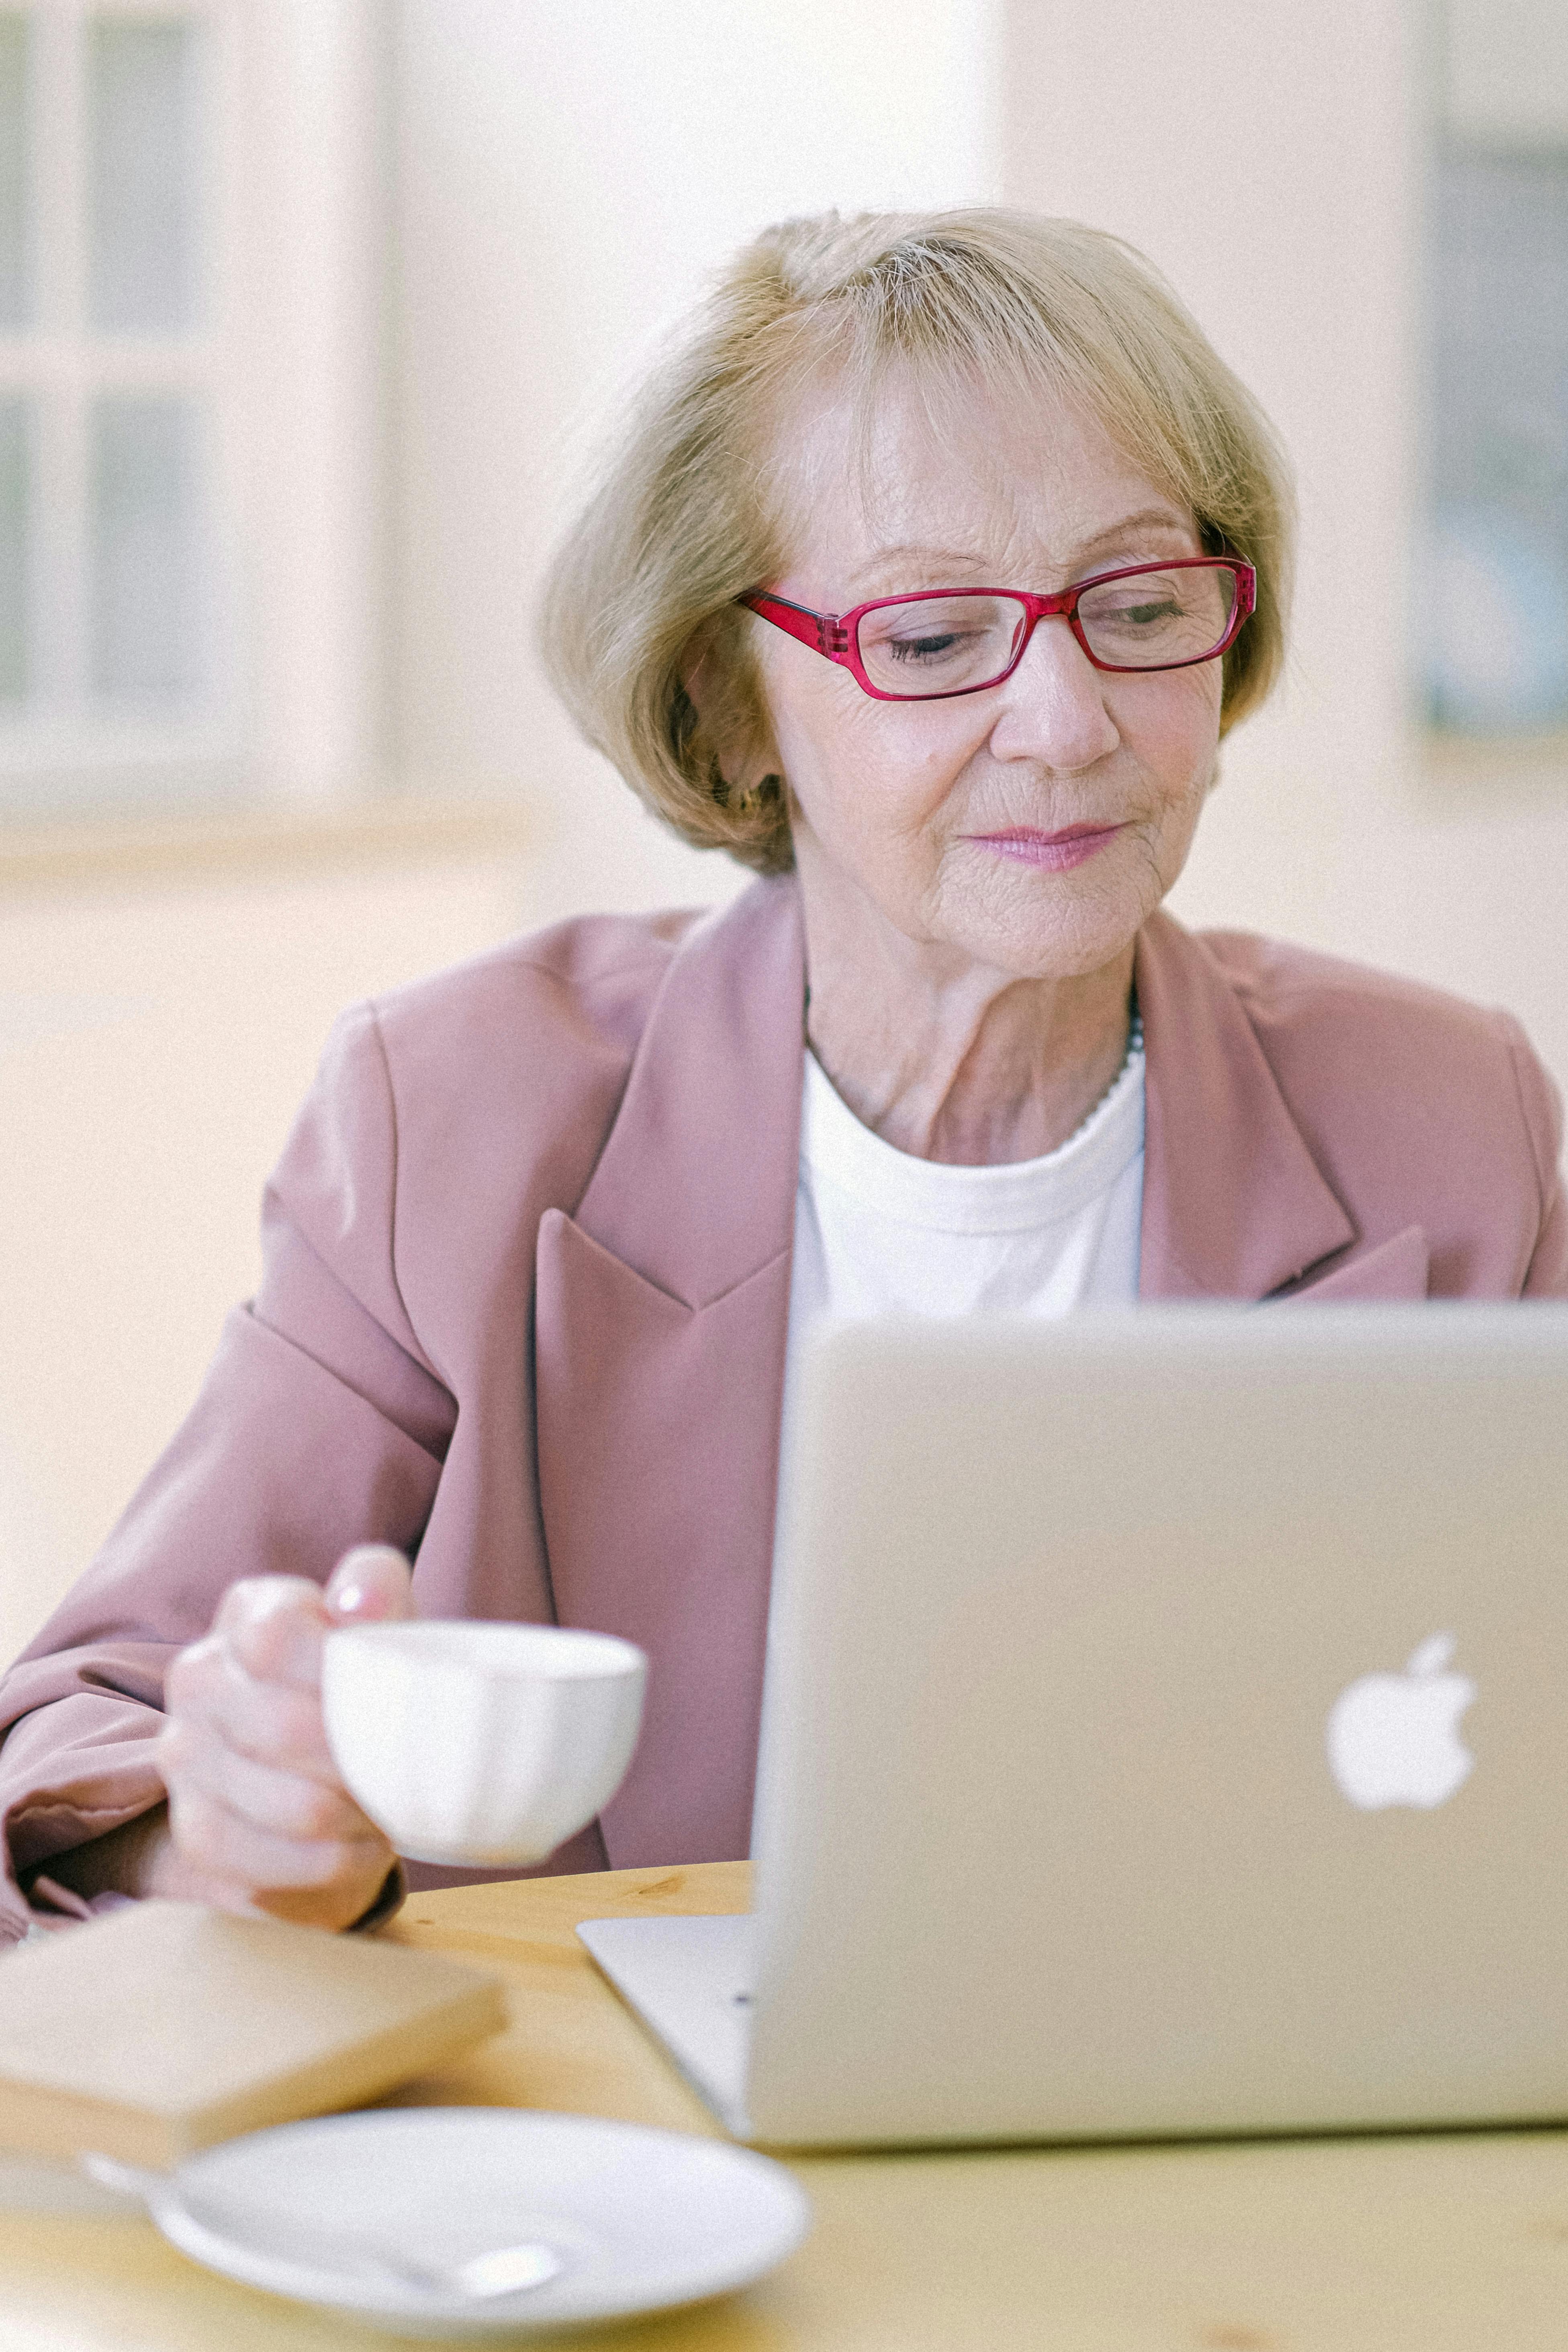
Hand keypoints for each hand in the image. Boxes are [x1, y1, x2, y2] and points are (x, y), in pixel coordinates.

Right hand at [148, 1545, 415, 1928]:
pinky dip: (331, 1865)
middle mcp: (199, 1677)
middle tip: (407, 1776)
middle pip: (287, 1729)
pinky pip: (268, 1865)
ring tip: (388, 1813)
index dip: (343, 1675)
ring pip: (290, 1806)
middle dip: (364, 1762)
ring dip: (356, 1819)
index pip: (278, 1635)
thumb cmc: (361, 1691)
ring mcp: (185, 1757)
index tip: (393, 1701)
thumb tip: (361, 1599)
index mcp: (247, 1613)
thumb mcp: (384, 1632)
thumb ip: (379, 1595)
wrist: (321, 1775)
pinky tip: (359, 1849)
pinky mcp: (194, 1836)